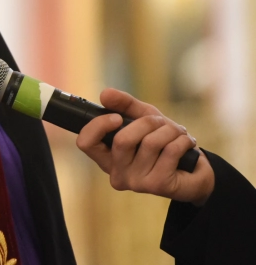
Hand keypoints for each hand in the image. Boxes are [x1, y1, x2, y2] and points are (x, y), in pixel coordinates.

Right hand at [76, 88, 214, 206]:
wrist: (195, 170)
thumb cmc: (163, 143)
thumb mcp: (142, 118)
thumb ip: (123, 105)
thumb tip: (105, 94)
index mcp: (107, 158)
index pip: (85, 143)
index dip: (98, 126)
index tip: (117, 118)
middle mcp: (117, 174)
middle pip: (122, 140)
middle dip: (147, 122)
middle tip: (160, 122)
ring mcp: (137, 183)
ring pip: (150, 143)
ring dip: (170, 130)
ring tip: (177, 133)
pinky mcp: (158, 186)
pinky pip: (170, 151)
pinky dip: (182, 140)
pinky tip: (186, 144)